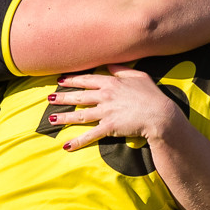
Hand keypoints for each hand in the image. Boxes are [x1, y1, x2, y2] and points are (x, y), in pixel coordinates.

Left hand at [47, 68, 183, 150]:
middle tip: (49, 98)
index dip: (73, 80)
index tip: (61, 80)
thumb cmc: (153, 96)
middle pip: (79, 96)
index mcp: (111, 83)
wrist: (160, 115)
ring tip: (51, 119)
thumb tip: (109, 64)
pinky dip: (78, 141)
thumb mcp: (139, 76)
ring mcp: (105, 112)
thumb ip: (122, 69)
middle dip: (63, 97)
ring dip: (64, 118)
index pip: (87, 80)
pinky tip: (66, 145)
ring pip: (80, 115)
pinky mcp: (109, 127)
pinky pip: (90, 135)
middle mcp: (105, 96)